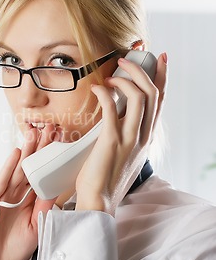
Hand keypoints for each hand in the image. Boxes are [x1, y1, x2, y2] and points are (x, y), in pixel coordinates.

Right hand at [0, 125, 57, 259]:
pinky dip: (8, 167)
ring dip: (26, 151)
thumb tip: (55, 187)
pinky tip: (16, 153)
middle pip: (30, 167)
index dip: (50, 158)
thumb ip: (44, 207)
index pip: (40, 175)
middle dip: (40, 148)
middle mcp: (15, 195)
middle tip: (50, 128)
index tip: (61, 142)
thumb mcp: (36, 226)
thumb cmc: (13, 248)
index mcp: (27, 200)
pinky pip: (2, 181)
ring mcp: (2, 196)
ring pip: (17, 169)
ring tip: (34, 132)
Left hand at [75, 52, 167, 215]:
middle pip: (153, 94)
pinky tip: (96, 89)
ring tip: (111, 75)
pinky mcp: (112, 141)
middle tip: (127, 58)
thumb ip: (125, 134)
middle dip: (142, 69)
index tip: (160, 58)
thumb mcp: (124, 153)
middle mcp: (143, 137)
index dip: (162, 77)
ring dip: (125, 79)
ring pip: (140, 97)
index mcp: (146, 138)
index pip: (160, 102)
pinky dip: (105, 94)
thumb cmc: (106, 177)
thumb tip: (116, 114)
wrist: (99, 201)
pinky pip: (113, 109)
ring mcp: (130, 139)